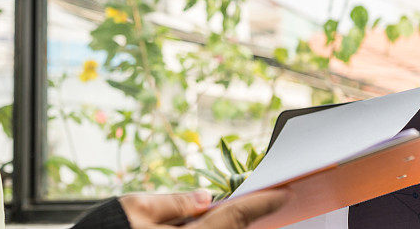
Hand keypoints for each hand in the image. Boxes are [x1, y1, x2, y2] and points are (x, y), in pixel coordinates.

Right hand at [119, 188, 289, 228]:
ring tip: (235, 210)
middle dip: (246, 218)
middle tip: (264, 200)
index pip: (234, 217)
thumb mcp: (135, 208)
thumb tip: (204, 197)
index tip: (283, 193)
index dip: (261, 203)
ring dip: (229, 227)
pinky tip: (207, 223)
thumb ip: (174, 202)